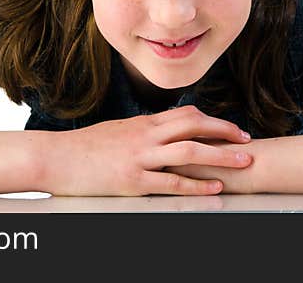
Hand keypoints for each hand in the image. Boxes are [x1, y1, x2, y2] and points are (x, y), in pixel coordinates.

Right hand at [40, 105, 252, 195]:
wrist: (55, 157)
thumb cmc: (83, 147)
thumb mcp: (117, 131)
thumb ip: (141, 132)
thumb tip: (160, 133)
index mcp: (143, 124)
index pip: (186, 114)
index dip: (213, 120)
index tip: (231, 128)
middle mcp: (146, 135)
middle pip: (195, 126)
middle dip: (225, 132)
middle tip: (247, 140)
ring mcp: (140, 157)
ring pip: (190, 150)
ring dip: (221, 155)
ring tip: (244, 162)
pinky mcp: (133, 180)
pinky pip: (171, 181)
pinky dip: (196, 185)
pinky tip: (213, 189)